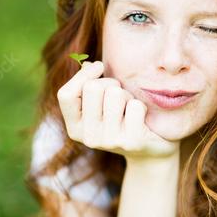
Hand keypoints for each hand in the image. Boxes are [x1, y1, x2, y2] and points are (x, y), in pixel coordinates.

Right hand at [56, 60, 180, 162]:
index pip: (65, 94)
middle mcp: (88, 137)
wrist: (150, 151)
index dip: (82, 75)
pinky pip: (135, 105)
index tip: (99, 66)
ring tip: (130, 108)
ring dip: (127, 95)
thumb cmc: (123, 120)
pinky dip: (141, 106)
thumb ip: (90, 86)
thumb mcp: (101, 106)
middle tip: (120, 96)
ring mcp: (109, 141)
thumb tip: (88, 64)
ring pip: (115, 94)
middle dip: (110, 83)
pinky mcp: (131, 141)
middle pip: (93, 87)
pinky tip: (142, 119)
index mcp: (75, 128)